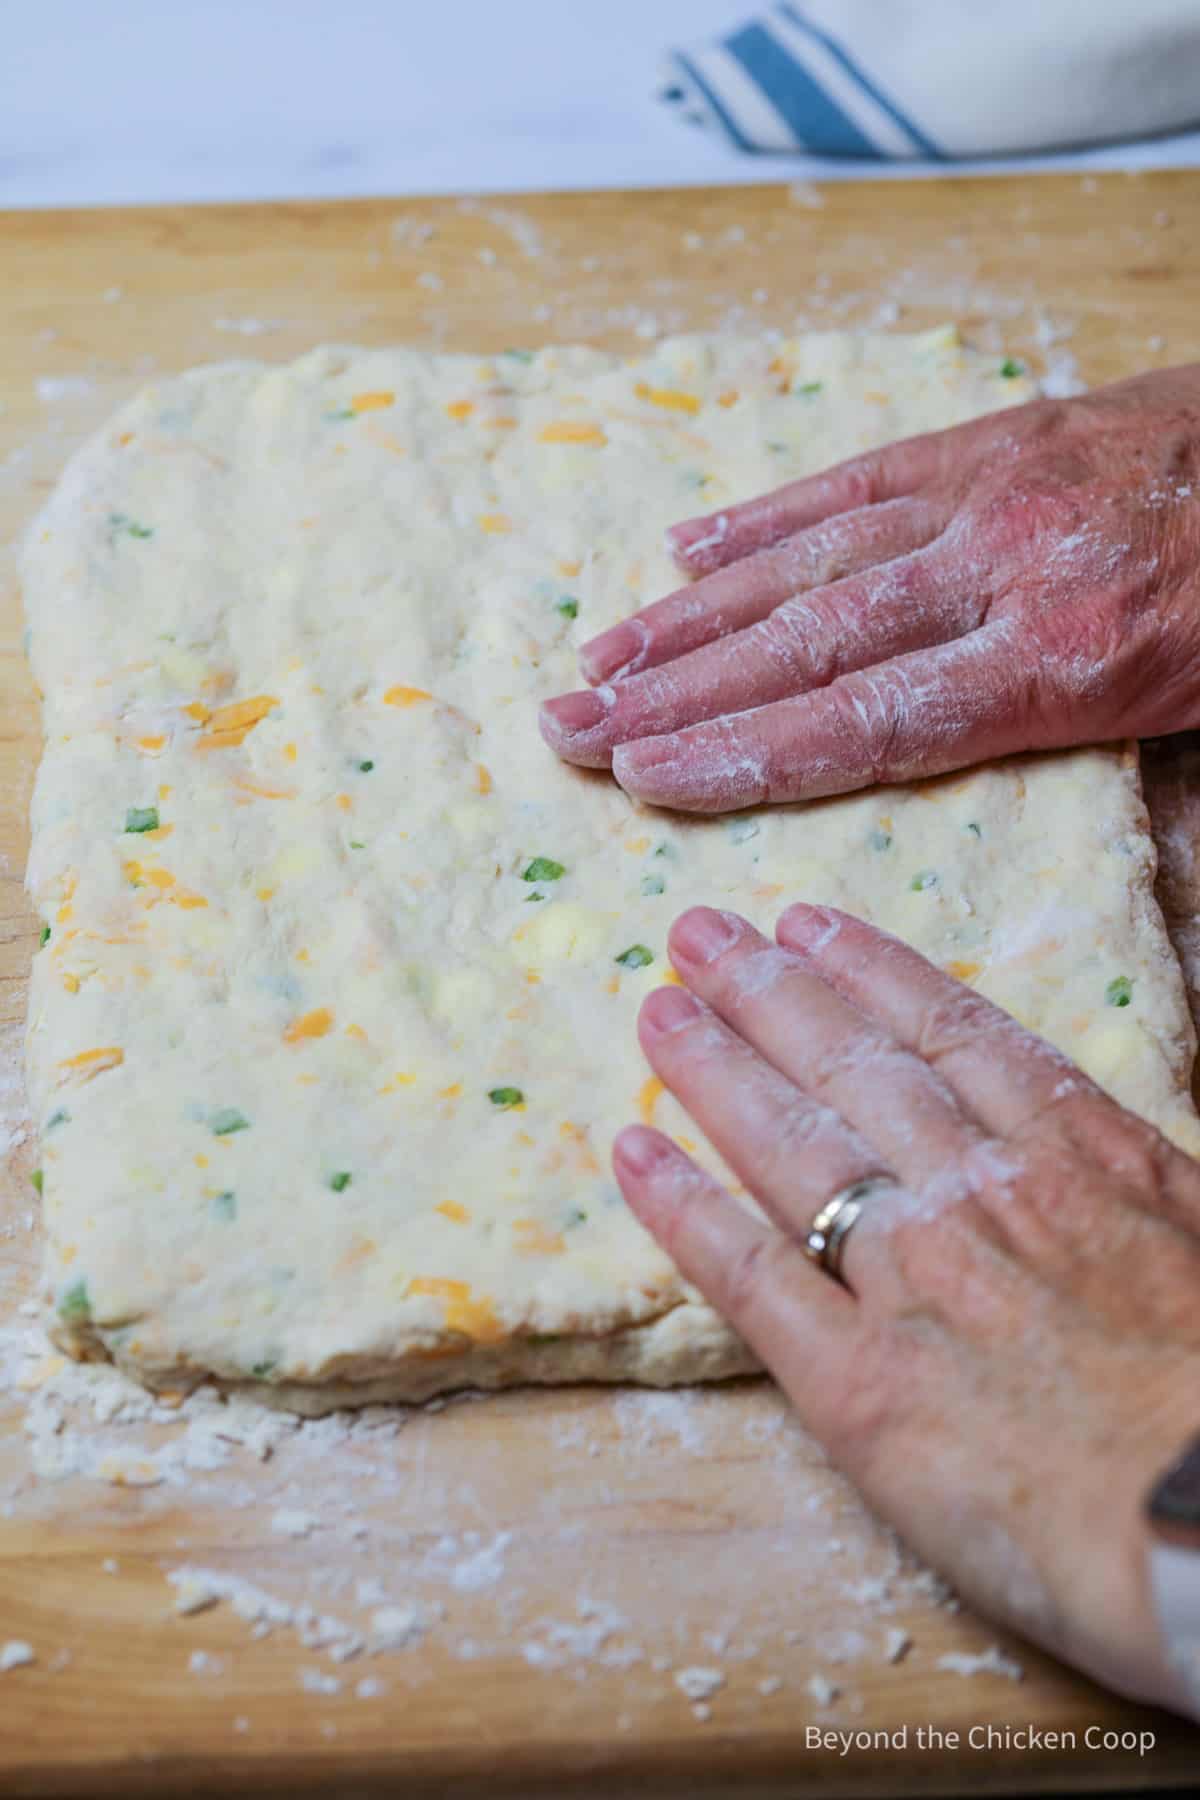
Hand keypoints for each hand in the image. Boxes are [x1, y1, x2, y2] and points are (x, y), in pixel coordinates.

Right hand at [541, 369, 1199, 810]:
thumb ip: (1083, 749)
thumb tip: (950, 799)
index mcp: (1067, 656)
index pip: (868, 723)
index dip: (744, 754)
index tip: (646, 778)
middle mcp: (1005, 569)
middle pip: (810, 644)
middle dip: (677, 692)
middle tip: (569, 730)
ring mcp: (990, 490)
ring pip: (812, 560)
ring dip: (692, 616)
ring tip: (598, 662)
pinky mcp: (994, 434)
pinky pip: (859, 477)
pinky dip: (766, 519)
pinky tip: (687, 548)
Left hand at [613, 902, 1199, 1713]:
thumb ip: (1142, 1186)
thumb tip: (1099, 1149)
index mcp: (1081, 1159)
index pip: (952, 1035)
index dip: (869, 972)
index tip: (810, 923)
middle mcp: (982, 1195)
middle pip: (854, 1067)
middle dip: (768, 990)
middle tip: (699, 932)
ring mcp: (912, 1281)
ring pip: (793, 1143)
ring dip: (715, 1065)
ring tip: (658, 1005)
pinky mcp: (857, 1384)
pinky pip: (750, 1273)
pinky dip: (684, 1206)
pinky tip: (632, 1152)